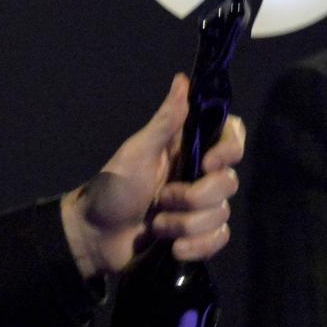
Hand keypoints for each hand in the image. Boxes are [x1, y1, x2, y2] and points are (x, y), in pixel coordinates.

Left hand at [59, 74, 246, 279]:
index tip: (208, 163)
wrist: (95, 237)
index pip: (231, 137)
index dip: (229, 149)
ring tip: (157, 225)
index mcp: (187, 149)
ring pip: (222, 215)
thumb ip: (165, 120)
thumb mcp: (137, 152)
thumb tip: (183, 78)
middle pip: (229, 182)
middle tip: (162, 199)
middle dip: (194, 198)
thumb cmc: (112, 187)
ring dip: (186, 225)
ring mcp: (200, 208)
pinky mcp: (198, 236)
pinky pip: (219, 240)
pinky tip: (173, 248)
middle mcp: (199, 175)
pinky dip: (196, 247)